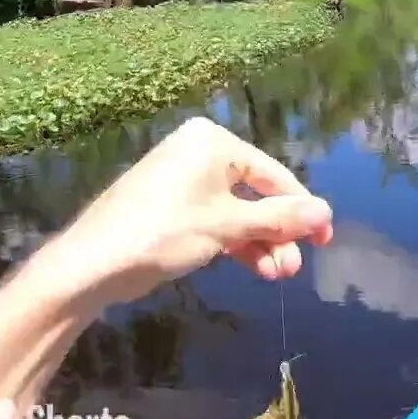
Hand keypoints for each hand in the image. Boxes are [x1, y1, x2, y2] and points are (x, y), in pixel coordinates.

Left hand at [54, 117, 333, 303]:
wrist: (91, 263)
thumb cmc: (162, 233)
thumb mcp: (227, 226)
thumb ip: (278, 220)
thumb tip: (326, 213)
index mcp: (212, 142)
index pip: (272, 174)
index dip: (301, 208)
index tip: (325, 241)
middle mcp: (199, 153)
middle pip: (255, 194)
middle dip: (277, 233)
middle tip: (293, 269)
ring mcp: (183, 181)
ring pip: (236, 212)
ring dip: (259, 244)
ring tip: (277, 276)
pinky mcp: (171, 208)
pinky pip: (215, 220)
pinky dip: (235, 243)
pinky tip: (254, 267)